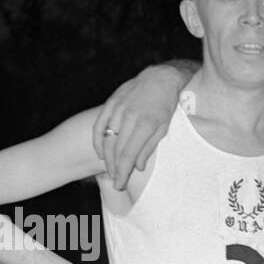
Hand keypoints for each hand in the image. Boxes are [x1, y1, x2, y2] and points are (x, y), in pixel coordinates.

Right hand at [92, 66, 183, 190]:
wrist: (159, 78)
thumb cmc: (166, 106)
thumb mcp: (164, 128)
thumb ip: (149, 148)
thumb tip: (136, 167)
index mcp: (145, 125)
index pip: (128, 155)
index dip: (123, 172)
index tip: (120, 184)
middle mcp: (129, 117)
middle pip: (115, 150)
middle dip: (115, 169)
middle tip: (117, 183)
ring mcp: (117, 109)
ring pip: (106, 139)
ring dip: (106, 158)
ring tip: (111, 171)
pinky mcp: (110, 103)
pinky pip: (99, 125)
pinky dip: (97, 141)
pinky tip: (99, 153)